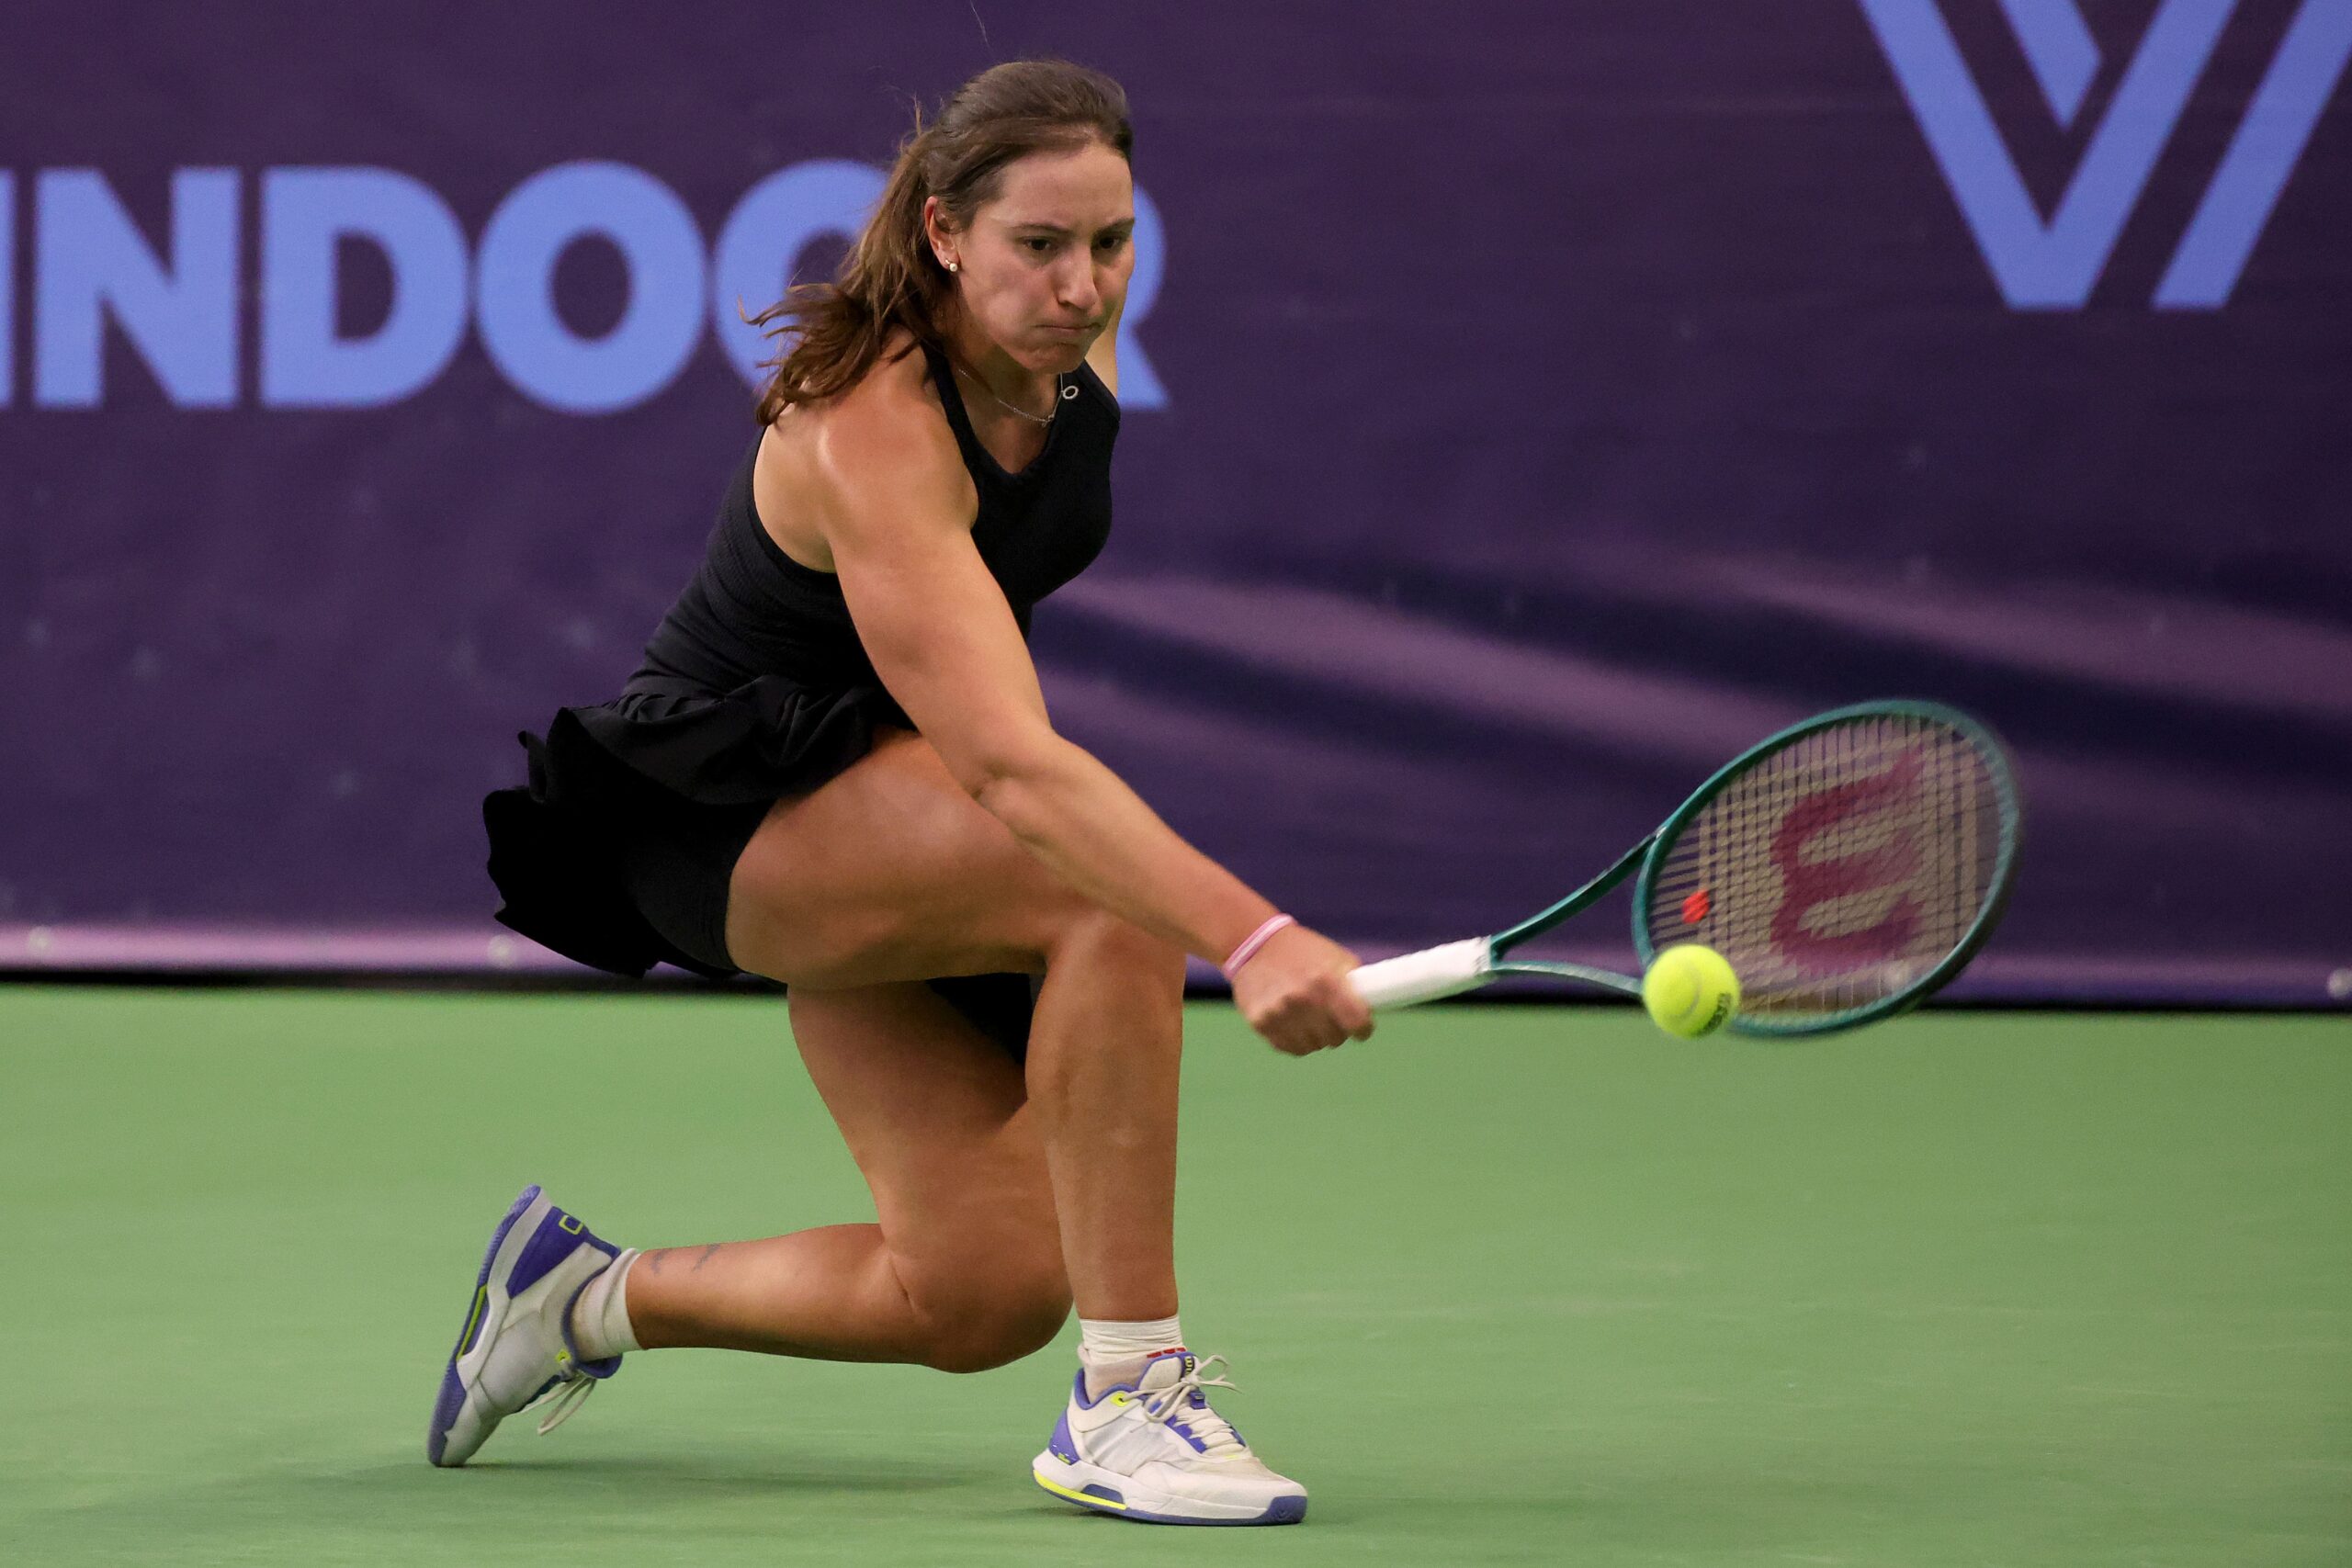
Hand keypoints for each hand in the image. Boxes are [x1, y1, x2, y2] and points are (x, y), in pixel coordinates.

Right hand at [1229, 923, 1375, 1054]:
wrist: (1255, 944)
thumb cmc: (1304, 951)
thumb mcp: (1335, 957)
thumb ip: (1355, 985)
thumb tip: (1372, 1011)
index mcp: (1327, 981)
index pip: (1357, 1022)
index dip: (1363, 1029)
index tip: (1361, 1028)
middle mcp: (1303, 999)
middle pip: (1334, 1039)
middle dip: (1337, 1030)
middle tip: (1331, 1018)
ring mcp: (1279, 1013)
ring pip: (1311, 1047)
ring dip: (1314, 1037)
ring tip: (1309, 1018)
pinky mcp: (1260, 1022)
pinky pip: (1288, 1047)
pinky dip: (1294, 1040)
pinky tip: (1291, 1022)